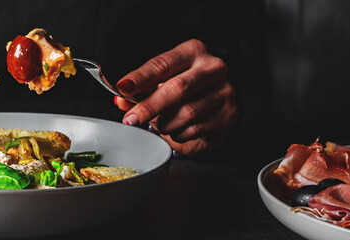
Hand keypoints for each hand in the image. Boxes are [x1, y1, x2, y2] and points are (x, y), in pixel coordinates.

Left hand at [114, 39, 237, 155]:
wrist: (212, 108)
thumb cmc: (182, 91)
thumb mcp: (158, 84)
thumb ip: (139, 91)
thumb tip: (120, 100)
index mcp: (193, 51)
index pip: (163, 64)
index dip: (141, 77)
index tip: (123, 87)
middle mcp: (213, 67)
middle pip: (178, 88)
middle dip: (150, 106)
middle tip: (131, 119)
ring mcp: (224, 91)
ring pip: (187, 112)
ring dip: (165, 123)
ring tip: (158, 123)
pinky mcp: (229, 113)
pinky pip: (196, 128)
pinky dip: (178, 133)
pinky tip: (176, 129)